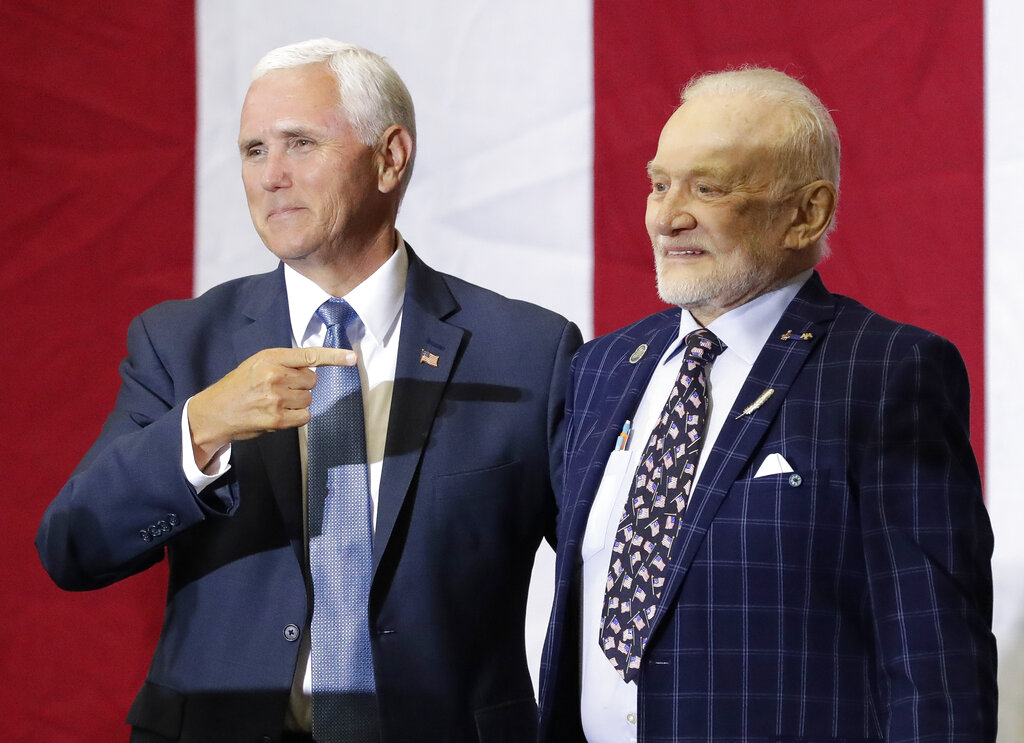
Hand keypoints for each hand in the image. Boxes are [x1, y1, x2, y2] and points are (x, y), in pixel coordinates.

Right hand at [187, 347, 356, 469]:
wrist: (215, 412)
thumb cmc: (239, 386)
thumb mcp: (257, 364)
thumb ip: (284, 362)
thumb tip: (313, 366)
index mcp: (271, 358)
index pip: (310, 355)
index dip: (334, 356)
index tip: (353, 358)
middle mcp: (275, 375)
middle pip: (312, 380)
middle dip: (301, 385)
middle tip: (279, 389)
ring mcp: (277, 398)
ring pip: (309, 398)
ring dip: (297, 402)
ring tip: (274, 402)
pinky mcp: (279, 418)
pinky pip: (305, 416)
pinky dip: (296, 417)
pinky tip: (278, 414)